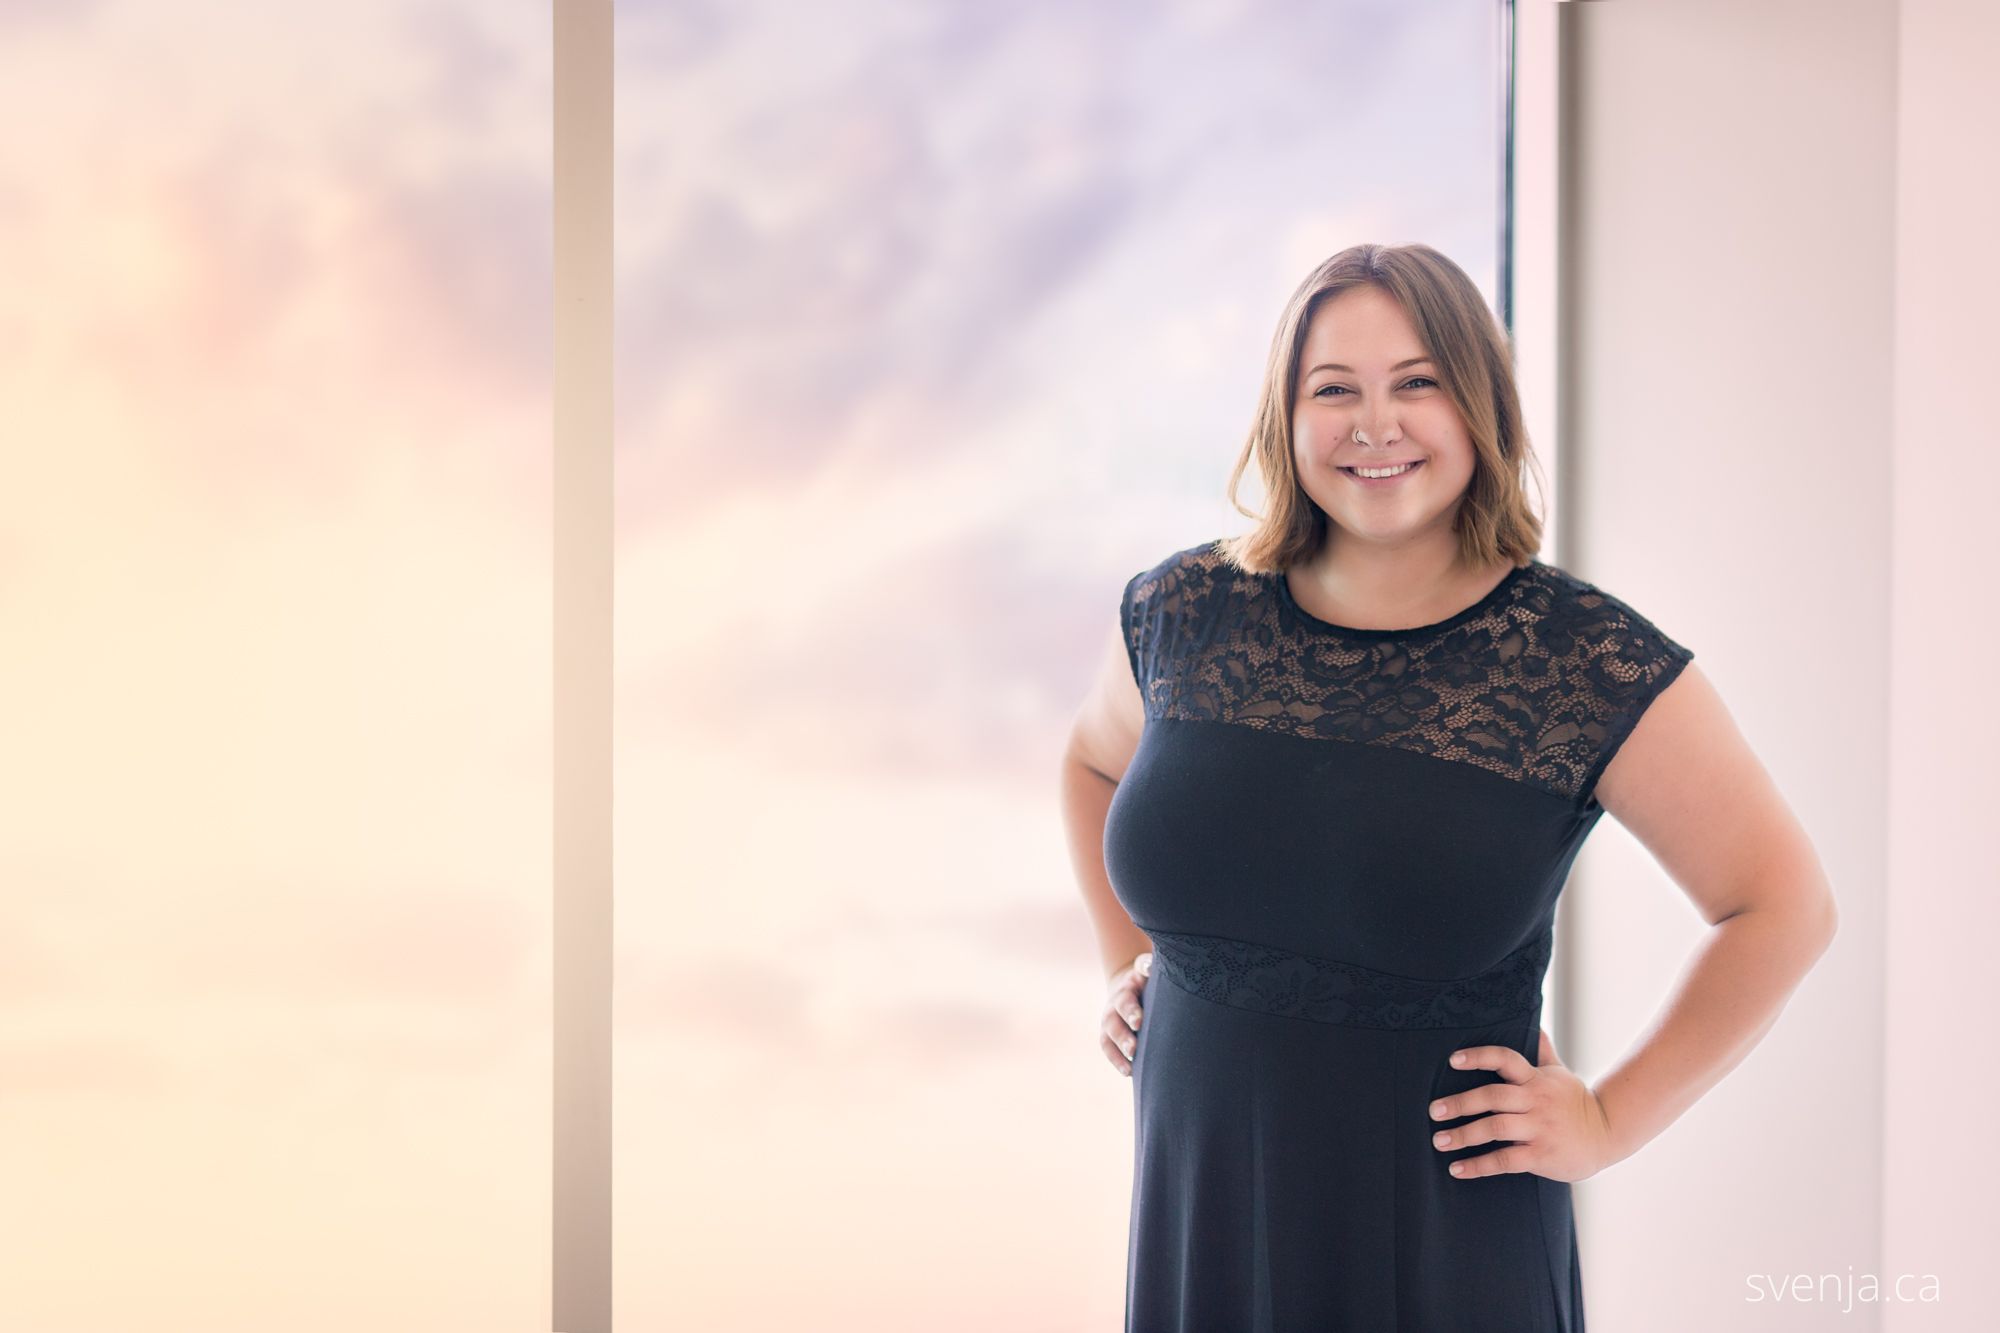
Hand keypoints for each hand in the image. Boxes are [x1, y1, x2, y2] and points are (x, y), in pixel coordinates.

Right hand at [1099, 951, 1151, 1076]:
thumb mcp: (1148, 969)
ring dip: (1118, 1053)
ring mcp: (1109, 1020)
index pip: (1125, 999)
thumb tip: (1149, 966)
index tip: (1139, 1022)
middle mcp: (1114, 1005)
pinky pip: (1108, 1049)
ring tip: (1130, 1067)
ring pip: (1108, 1037)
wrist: (1130, 984)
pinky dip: (1117, 1061)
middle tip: (1134, 1048)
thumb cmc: (1148, 978)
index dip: (1131, 1011)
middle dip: (1123, 1036)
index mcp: (1127, 988)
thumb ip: (1147, 967)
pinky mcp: (1108, 1034)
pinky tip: (1128, 1072)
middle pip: (1114, 1021)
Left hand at [1427, 1026, 1616, 1182]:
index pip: (1506, 1060)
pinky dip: (1479, 1165)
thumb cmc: (1575, 1102)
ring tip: (1439, 1141)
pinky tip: (1457, 1169)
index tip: (1453, 1060)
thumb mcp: (1560, 1072)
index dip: (1479, 1057)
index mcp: (1536, 1079)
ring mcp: (1539, 1128)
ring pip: (1495, 1129)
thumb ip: (1542, 1050)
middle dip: (1460, 1103)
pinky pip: (1505, 1160)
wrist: (1607, 1134)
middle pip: (1493, 1096)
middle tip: (1433, 1111)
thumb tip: (1534, 1023)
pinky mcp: (1541, 1155)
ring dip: (1463, 1136)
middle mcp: (1536, 1101)